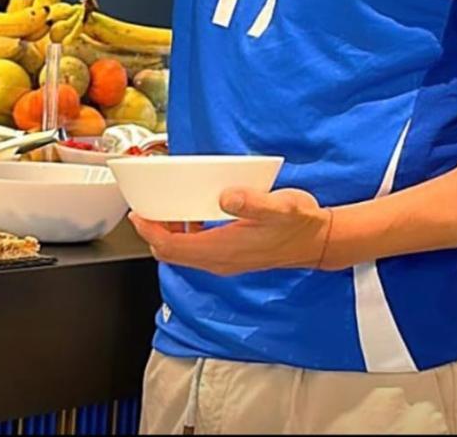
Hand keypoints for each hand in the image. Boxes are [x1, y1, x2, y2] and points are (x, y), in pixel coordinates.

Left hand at [129, 187, 333, 276]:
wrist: (318, 242)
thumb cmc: (300, 224)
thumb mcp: (281, 207)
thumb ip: (252, 202)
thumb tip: (225, 197)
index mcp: (224, 249)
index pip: (173, 247)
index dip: (151, 232)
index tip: (138, 213)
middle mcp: (220, 260)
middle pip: (172, 253)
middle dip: (153, 232)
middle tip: (144, 206)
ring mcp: (225, 260)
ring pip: (183, 252)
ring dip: (168, 233)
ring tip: (163, 207)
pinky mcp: (231, 255)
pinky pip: (196, 248)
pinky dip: (184, 233)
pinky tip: (191, 212)